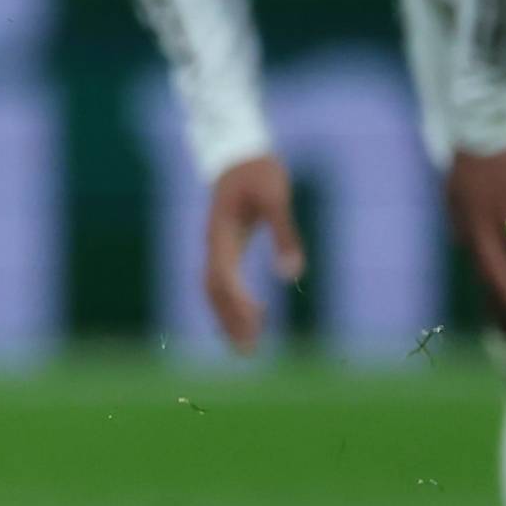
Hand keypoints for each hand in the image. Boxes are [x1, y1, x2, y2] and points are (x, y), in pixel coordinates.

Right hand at [204, 154, 303, 350]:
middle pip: (214, 292)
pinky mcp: (226, 247)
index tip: (259, 322)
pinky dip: (233, 304)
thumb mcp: (277, 198)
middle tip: (247, 352)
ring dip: (229, 319)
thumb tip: (291, 274)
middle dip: (229, 321)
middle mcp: (214, 245)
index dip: (238, 302)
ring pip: (215, 292)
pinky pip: (223, 283)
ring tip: (247, 346)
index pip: (224, 277)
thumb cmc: (259, 173)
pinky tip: (254, 316)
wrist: (238, 153)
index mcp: (221, 235)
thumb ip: (285, 234)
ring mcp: (217, 247)